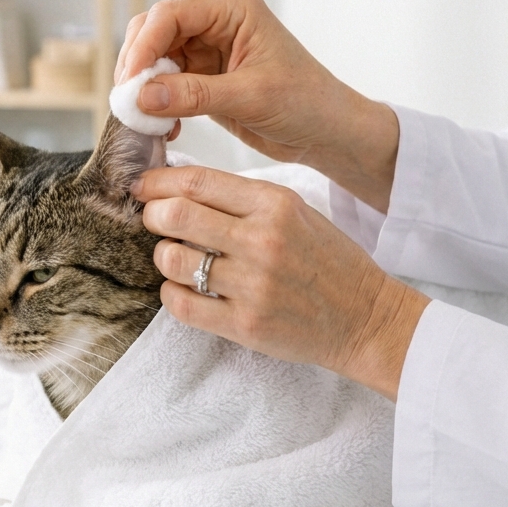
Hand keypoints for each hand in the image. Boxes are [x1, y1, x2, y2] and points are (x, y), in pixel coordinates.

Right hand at [117, 0, 398, 213]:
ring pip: (153, 59)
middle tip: (128, 104)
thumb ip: (193, 94)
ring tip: (146, 120)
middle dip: (137, 67)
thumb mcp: (250, 97)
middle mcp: (214, 20)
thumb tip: (141, 96)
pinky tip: (165, 127)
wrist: (326, 131)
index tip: (130, 83)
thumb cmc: (305, 103)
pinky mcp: (201, 74)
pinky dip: (156, 104)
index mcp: (231, 7)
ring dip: (144, 89)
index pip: (169, 15)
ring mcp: (206, 47)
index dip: (143, 46)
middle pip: (153, 32)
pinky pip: (163, 83)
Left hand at [133, 162, 428, 400]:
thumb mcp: (295, 211)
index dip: (159, 182)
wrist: (365, 317)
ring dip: (163, 257)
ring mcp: (253, 285)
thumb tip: (179, 187)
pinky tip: (183, 288)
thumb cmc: (326, 260)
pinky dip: (171, 293)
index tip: (142, 186)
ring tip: (175, 258)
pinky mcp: (246, 325)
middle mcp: (263, 240)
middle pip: (176, 216)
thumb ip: (242, 199)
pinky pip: (182, 304)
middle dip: (152, 216)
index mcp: (275, 203)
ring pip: (173, 260)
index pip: (198, 181)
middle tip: (153, 221)